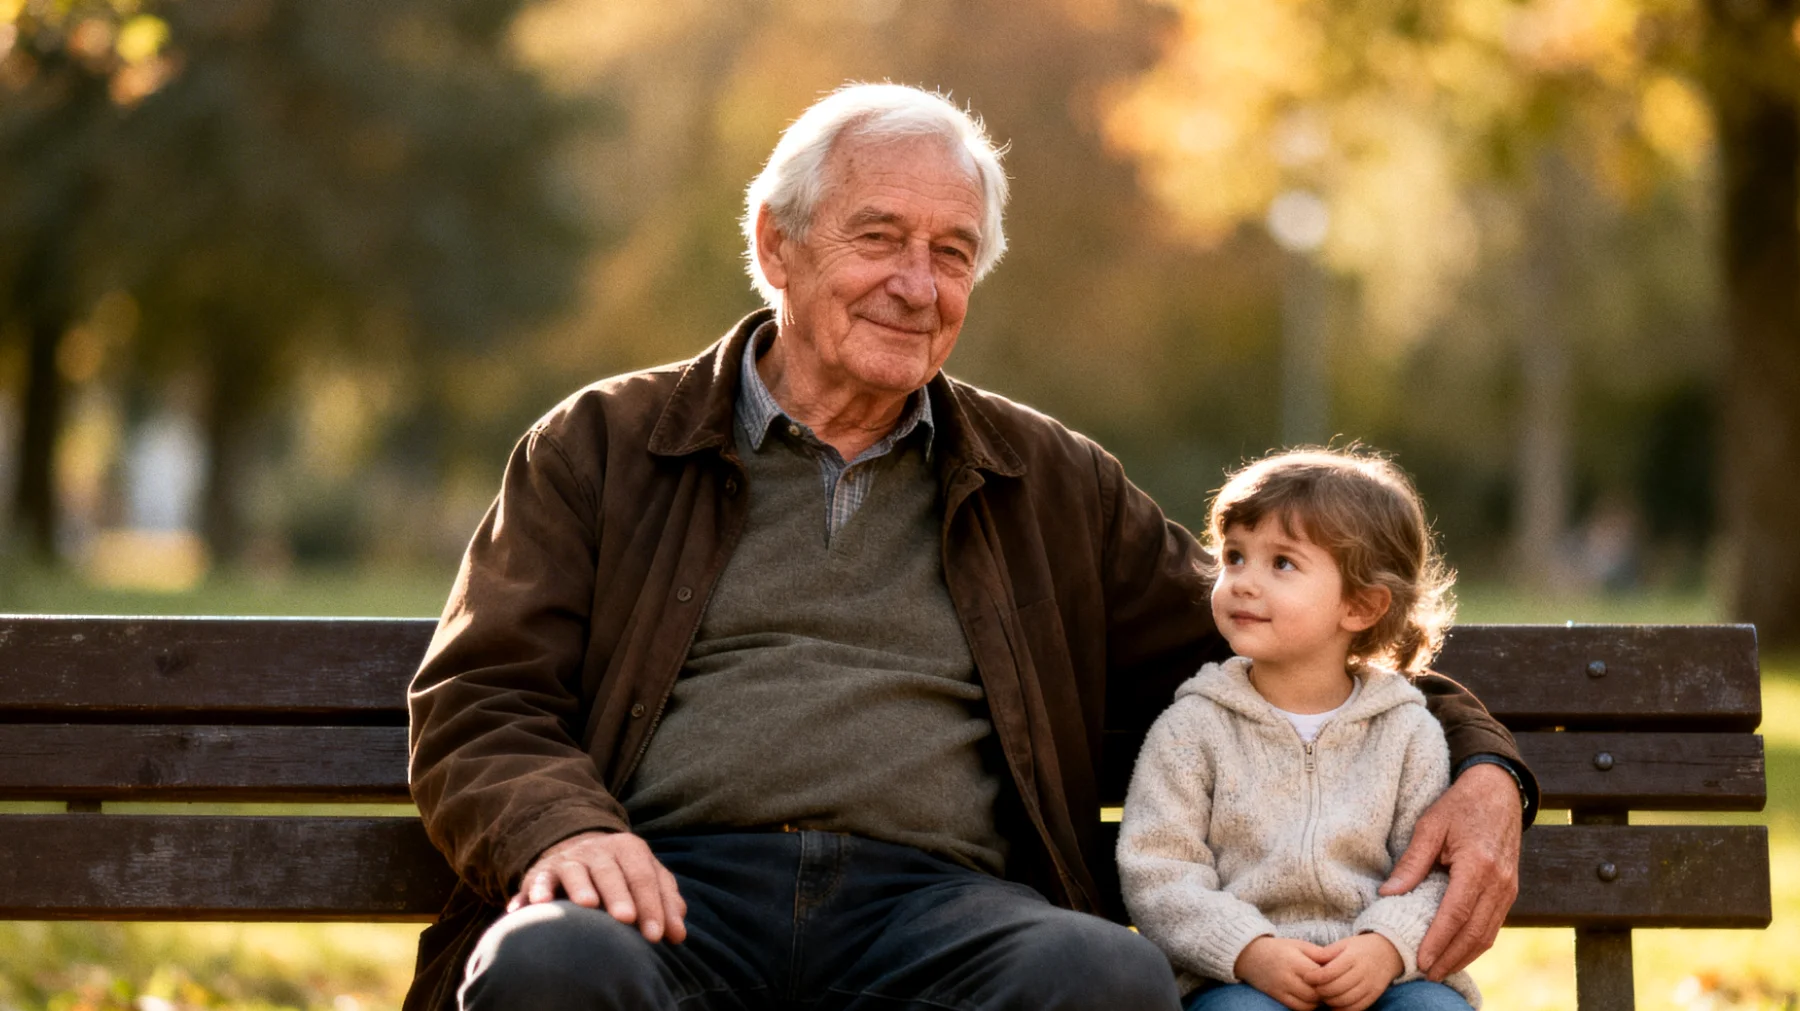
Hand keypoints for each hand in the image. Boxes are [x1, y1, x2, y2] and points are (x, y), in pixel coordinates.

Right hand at [508, 830, 687, 943]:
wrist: (583, 851)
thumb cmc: (624, 876)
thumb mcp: (648, 881)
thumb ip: (666, 904)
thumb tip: (678, 935)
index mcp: (629, 849)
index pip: (643, 877)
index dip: (652, 905)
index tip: (656, 935)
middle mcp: (598, 850)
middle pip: (610, 872)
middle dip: (619, 895)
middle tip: (626, 919)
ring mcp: (570, 859)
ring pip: (575, 871)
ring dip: (580, 887)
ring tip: (587, 904)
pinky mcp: (543, 871)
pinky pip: (538, 879)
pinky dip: (536, 890)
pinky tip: (536, 905)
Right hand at [1234, 935, 1329, 1010]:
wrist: (1250, 955)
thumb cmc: (1278, 948)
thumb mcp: (1299, 945)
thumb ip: (1319, 954)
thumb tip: (1339, 962)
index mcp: (1294, 961)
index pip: (1320, 976)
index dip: (1332, 978)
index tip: (1338, 975)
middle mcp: (1287, 977)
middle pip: (1315, 993)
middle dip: (1327, 992)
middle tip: (1334, 987)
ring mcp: (1281, 989)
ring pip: (1308, 1004)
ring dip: (1319, 1001)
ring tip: (1324, 992)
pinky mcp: (1278, 997)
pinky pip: (1298, 1008)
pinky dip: (1309, 1006)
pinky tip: (1313, 998)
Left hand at [1305, 934, 1402, 1010]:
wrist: (1388, 953)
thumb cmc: (1360, 948)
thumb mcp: (1344, 944)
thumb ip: (1327, 953)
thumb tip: (1311, 961)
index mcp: (1353, 957)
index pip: (1330, 971)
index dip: (1315, 977)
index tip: (1307, 977)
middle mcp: (1363, 972)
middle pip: (1337, 988)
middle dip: (1321, 991)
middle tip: (1313, 989)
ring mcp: (1370, 985)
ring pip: (1346, 1000)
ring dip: (1331, 1001)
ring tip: (1323, 996)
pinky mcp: (1375, 995)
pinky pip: (1357, 1007)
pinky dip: (1343, 1009)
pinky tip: (1334, 1006)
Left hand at [1379, 762, 1519, 977]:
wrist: (1499, 791)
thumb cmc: (1460, 805)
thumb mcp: (1430, 825)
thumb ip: (1412, 861)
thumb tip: (1389, 893)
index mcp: (1478, 865)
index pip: (1456, 913)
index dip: (1438, 940)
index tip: (1421, 958)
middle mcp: (1499, 882)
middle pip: (1474, 931)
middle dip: (1450, 957)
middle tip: (1427, 974)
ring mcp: (1508, 888)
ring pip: (1487, 933)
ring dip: (1465, 955)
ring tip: (1440, 969)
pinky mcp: (1510, 890)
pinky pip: (1494, 924)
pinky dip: (1476, 942)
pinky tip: (1458, 951)